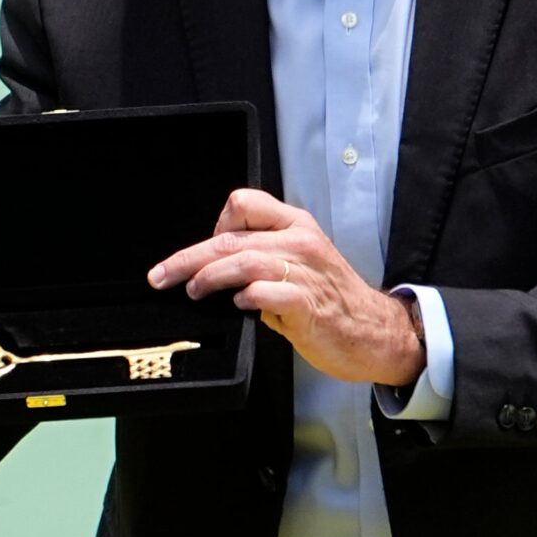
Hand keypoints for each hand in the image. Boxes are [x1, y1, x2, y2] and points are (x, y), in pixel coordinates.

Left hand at [146, 188, 424, 387]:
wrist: (375, 333)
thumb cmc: (332, 302)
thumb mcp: (298, 266)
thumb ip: (260, 260)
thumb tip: (211, 270)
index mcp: (296, 226)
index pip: (245, 203)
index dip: (216, 225)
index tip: (203, 252)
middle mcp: (299, 241)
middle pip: (231, 238)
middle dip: (188, 257)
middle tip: (161, 276)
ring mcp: (306, 272)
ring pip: (244, 260)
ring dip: (210, 276)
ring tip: (193, 290)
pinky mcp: (309, 304)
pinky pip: (268, 293)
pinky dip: (246, 297)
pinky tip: (238, 305)